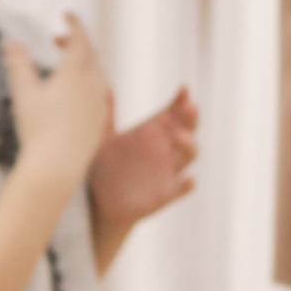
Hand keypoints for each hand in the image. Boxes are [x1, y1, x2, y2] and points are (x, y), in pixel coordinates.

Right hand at [6, 17, 113, 194]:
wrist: (57, 167)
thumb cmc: (38, 129)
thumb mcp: (23, 93)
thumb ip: (18, 65)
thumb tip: (11, 42)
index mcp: (75, 72)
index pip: (80, 38)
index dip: (74, 24)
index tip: (67, 14)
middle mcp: (93, 84)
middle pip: (90, 54)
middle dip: (76, 42)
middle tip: (57, 40)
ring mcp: (99, 103)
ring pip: (97, 73)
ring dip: (84, 63)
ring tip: (65, 66)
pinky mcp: (101, 121)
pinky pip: (99, 93)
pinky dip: (89, 82)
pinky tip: (75, 94)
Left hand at [90, 83, 199, 233]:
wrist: (100, 202)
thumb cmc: (106, 167)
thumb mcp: (104, 139)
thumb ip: (106, 115)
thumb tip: (101, 87)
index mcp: (153, 132)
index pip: (174, 112)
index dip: (182, 100)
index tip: (183, 89)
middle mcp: (165, 149)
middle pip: (188, 128)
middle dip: (191, 117)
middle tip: (189, 106)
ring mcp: (168, 170)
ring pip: (188, 155)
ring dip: (189, 145)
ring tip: (180, 136)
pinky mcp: (165, 193)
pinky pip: (181, 188)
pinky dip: (187, 184)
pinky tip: (188, 180)